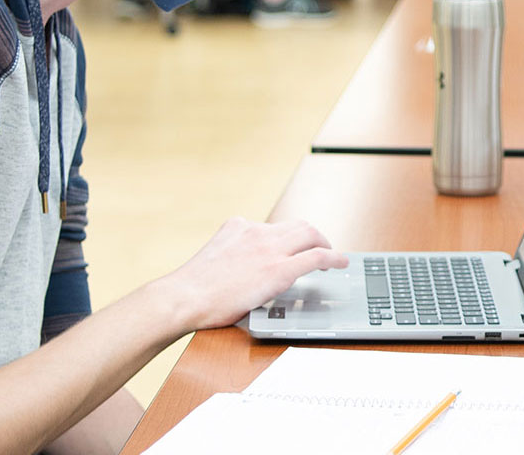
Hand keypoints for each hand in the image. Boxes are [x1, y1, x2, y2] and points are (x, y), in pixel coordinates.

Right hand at [142, 217, 349, 330]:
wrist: (183, 298)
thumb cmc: (192, 289)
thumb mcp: (214, 257)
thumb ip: (233, 255)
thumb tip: (244, 270)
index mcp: (238, 227)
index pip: (272, 226)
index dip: (288, 238)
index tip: (292, 245)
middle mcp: (256, 232)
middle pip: (297, 225)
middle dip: (312, 236)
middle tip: (319, 248)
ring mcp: (269, 248)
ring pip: (310, 235)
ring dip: (324, 244)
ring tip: (332, 256)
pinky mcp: (279, 269)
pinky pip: (316, 256)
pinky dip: (333, 257)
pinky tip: (340, 263)